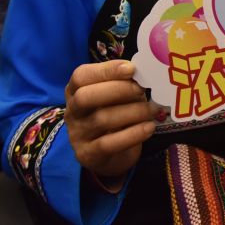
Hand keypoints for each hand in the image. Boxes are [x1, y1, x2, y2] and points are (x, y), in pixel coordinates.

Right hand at [65, 60, 156, 185]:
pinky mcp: (88, 155)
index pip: (81, 75)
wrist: (111, 156)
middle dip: (118, 89)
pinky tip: (149, 127)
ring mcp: (77, 135)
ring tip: (152, 109)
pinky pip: (109, 143)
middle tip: (142, 90)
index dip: (106, 70)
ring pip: (101, 119)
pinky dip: (133, 133)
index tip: (131, 69)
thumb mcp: (116, 96)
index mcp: (75, 91)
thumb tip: (144, 73)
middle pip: (85, 96)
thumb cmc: (115, 115)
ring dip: (133, 111)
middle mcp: (72, 112)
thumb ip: (124, 83)